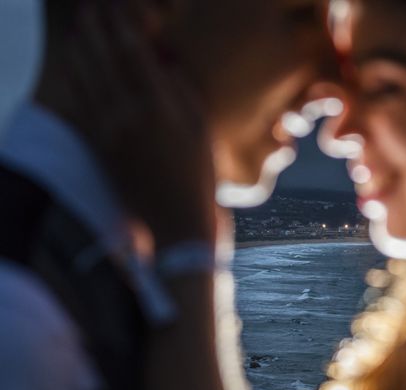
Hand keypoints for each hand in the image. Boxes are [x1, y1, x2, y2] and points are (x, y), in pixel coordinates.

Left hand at [64, 3, 214, 245]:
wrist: (177, 222)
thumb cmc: (199, 177)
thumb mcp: (203, 129)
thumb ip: (182, 89)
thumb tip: (162, 59)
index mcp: (158, 107)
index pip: (133, 51)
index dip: (123, 24)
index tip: (118, 6)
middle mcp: (127, 114)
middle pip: (104, 58)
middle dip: (97, 28)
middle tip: (93, 7)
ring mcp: (108, 132)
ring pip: (86, 79)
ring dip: (80, 49)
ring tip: (80, 28)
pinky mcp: (98, 148)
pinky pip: (79, 106)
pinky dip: (74, 81)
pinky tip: (74, 68)